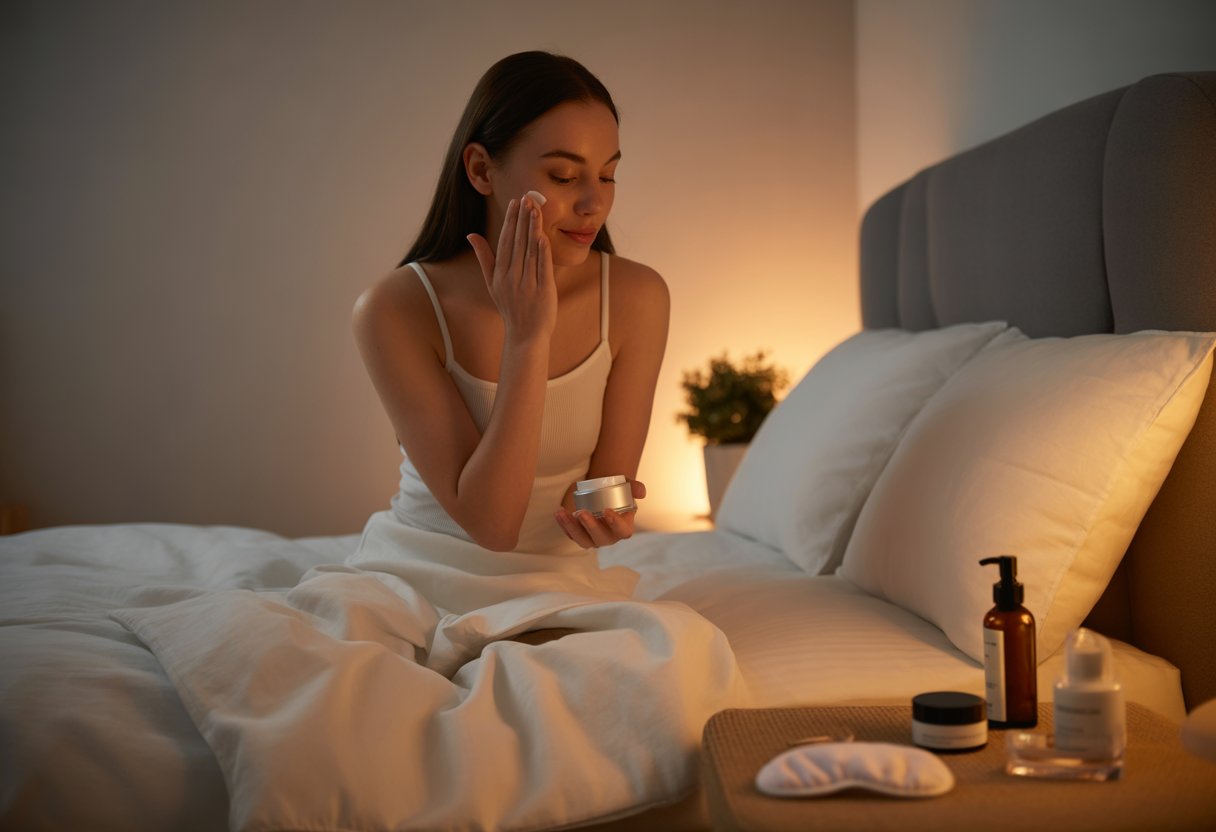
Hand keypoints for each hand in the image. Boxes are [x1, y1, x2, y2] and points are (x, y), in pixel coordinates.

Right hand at [466, 195, 556, 341]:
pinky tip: (543, 236)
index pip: (504, 241)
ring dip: (532, 229)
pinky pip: (542, 268)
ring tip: (536, 209)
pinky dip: (542, 252)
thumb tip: (471, 235)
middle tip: (527, 198)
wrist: (525, 335)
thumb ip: (484, 257)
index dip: (510, 221)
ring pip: (529, 251)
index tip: (514, 203)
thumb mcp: (492, 283)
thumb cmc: (510, 307)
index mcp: (499, 274)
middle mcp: (511, 277)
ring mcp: (527, 284)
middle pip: (517, 242)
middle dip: (522, 219)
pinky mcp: (543, 291)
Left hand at [554, 480, 646, 548]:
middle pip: (600, 537)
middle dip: (590, 526)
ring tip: (562, 514)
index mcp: (623, 528)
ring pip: (582, 540)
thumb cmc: (617, 492)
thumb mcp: (627, 487)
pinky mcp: (579, 536)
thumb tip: (641, 492)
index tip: (607, 511)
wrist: (602, 493)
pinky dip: (564, 525)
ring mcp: (593, 538)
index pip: (622, 531)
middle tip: (581, 512)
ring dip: (571, 528)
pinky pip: (571, 534)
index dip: (615, 523)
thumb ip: (634, 487)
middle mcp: (609, 537)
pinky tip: (559, 513)